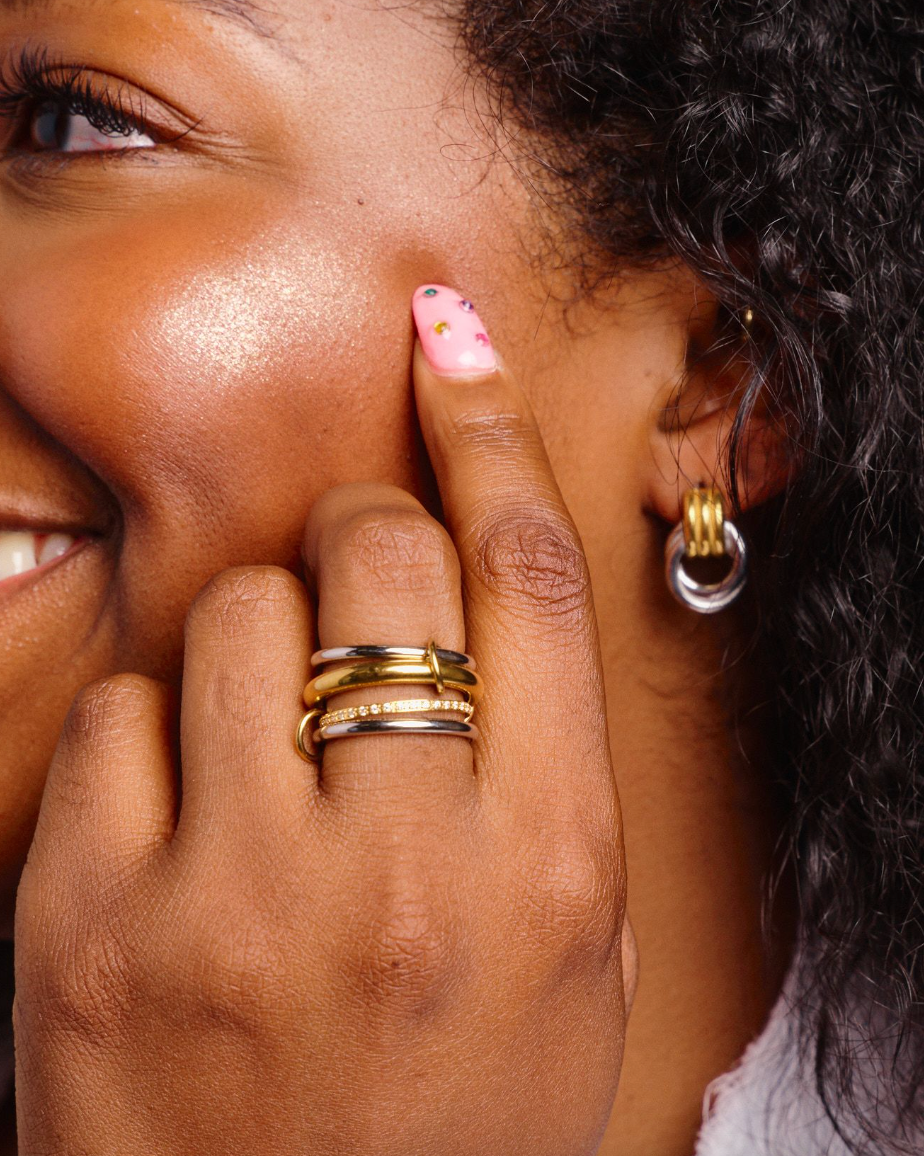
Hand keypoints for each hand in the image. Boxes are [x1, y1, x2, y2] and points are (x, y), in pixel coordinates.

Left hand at [13, 286, 635, 1155]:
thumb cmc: (453, 1119)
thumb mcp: (571, 957)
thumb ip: (548, 767)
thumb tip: (492, 588)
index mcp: (544, 867)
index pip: (525, 574)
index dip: (488, 428)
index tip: (449, 339)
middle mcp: (400, 868)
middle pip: (380, 552)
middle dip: (369, 532)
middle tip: (362, 587)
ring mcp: (235, 897)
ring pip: (242, 610)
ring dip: (266, 634)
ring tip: (276, 737)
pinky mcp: (93, 925)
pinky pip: (125, 711)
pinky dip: (160, 732)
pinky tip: (186, 814)